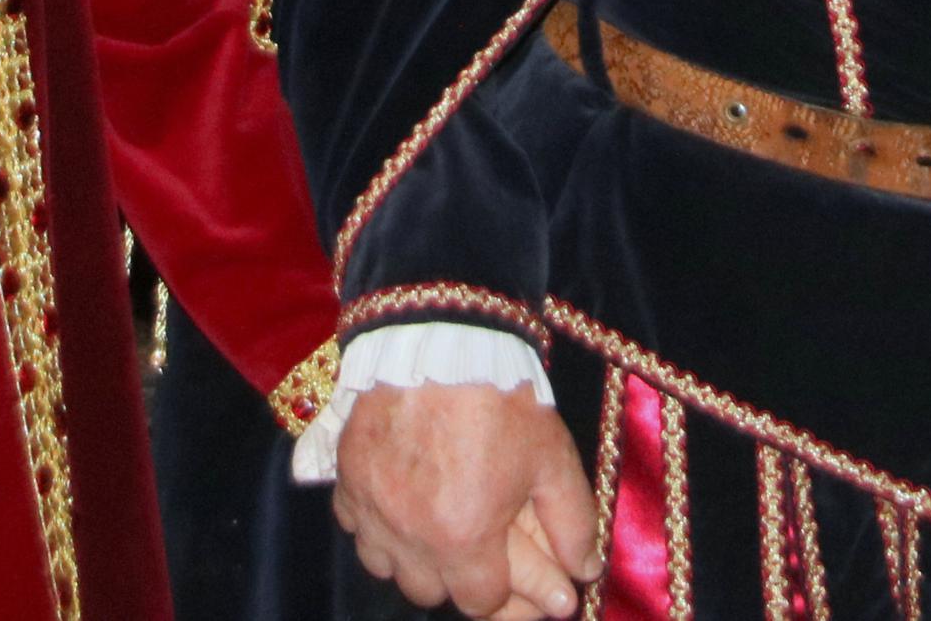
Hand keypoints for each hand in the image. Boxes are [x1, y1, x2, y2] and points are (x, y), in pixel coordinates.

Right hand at [333, 380, 601, 619]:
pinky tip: (400, 501)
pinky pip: (354, 526)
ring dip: (412, 557)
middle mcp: (410, 534)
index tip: (511, 567)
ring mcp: (371, 507)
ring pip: (385, 566)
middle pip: (429, 593)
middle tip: (476, 544)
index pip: (480, 602)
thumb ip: (573, 523)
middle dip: (457, 577)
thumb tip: (585, 570)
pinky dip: (375, 524)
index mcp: (463, 537)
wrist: (441, 336)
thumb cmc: (501, 399)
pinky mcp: (346, 477)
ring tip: (435, 525)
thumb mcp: (552, 458)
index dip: (504, 590)